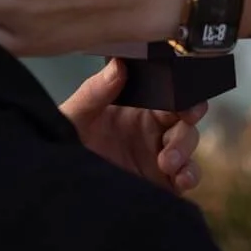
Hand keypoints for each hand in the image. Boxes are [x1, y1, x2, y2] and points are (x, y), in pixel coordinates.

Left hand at [60, 58, 205, 195]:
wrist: (61, 184)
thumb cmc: (65, 145)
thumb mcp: (76, 116)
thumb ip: (95, 90)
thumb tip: (118, 66)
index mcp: (138, 107)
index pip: (169, 93)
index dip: (182, 92)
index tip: (183, 99)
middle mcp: (152, 130)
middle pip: (186, 118)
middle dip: (188, 121)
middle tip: (180, 126)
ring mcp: (159, 156)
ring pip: (189, 146)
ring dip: (185, 150)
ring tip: (167, 162)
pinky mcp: (161, 183)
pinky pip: (186, 177)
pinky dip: (190, 176)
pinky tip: (180, 179)